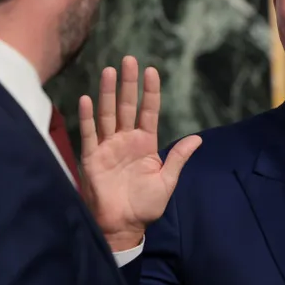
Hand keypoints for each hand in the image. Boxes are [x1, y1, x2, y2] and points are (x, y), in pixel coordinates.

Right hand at [78, 56, 201, 250]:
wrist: (124, 226)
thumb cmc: (145, 205)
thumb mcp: (167, 180)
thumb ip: (178, 158)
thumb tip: (197, 138)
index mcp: (145, 143)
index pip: (148, 111)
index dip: (150, 91)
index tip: (152, 70)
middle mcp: (125, 140)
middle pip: (126, 106)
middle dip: (128, 83)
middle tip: (129, 59)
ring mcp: (108, 147)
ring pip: (107, 114)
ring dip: (106, 93)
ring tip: (108, 71)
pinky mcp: (92, 158)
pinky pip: (89, 134)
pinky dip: (88, 117)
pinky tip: (87, 99)